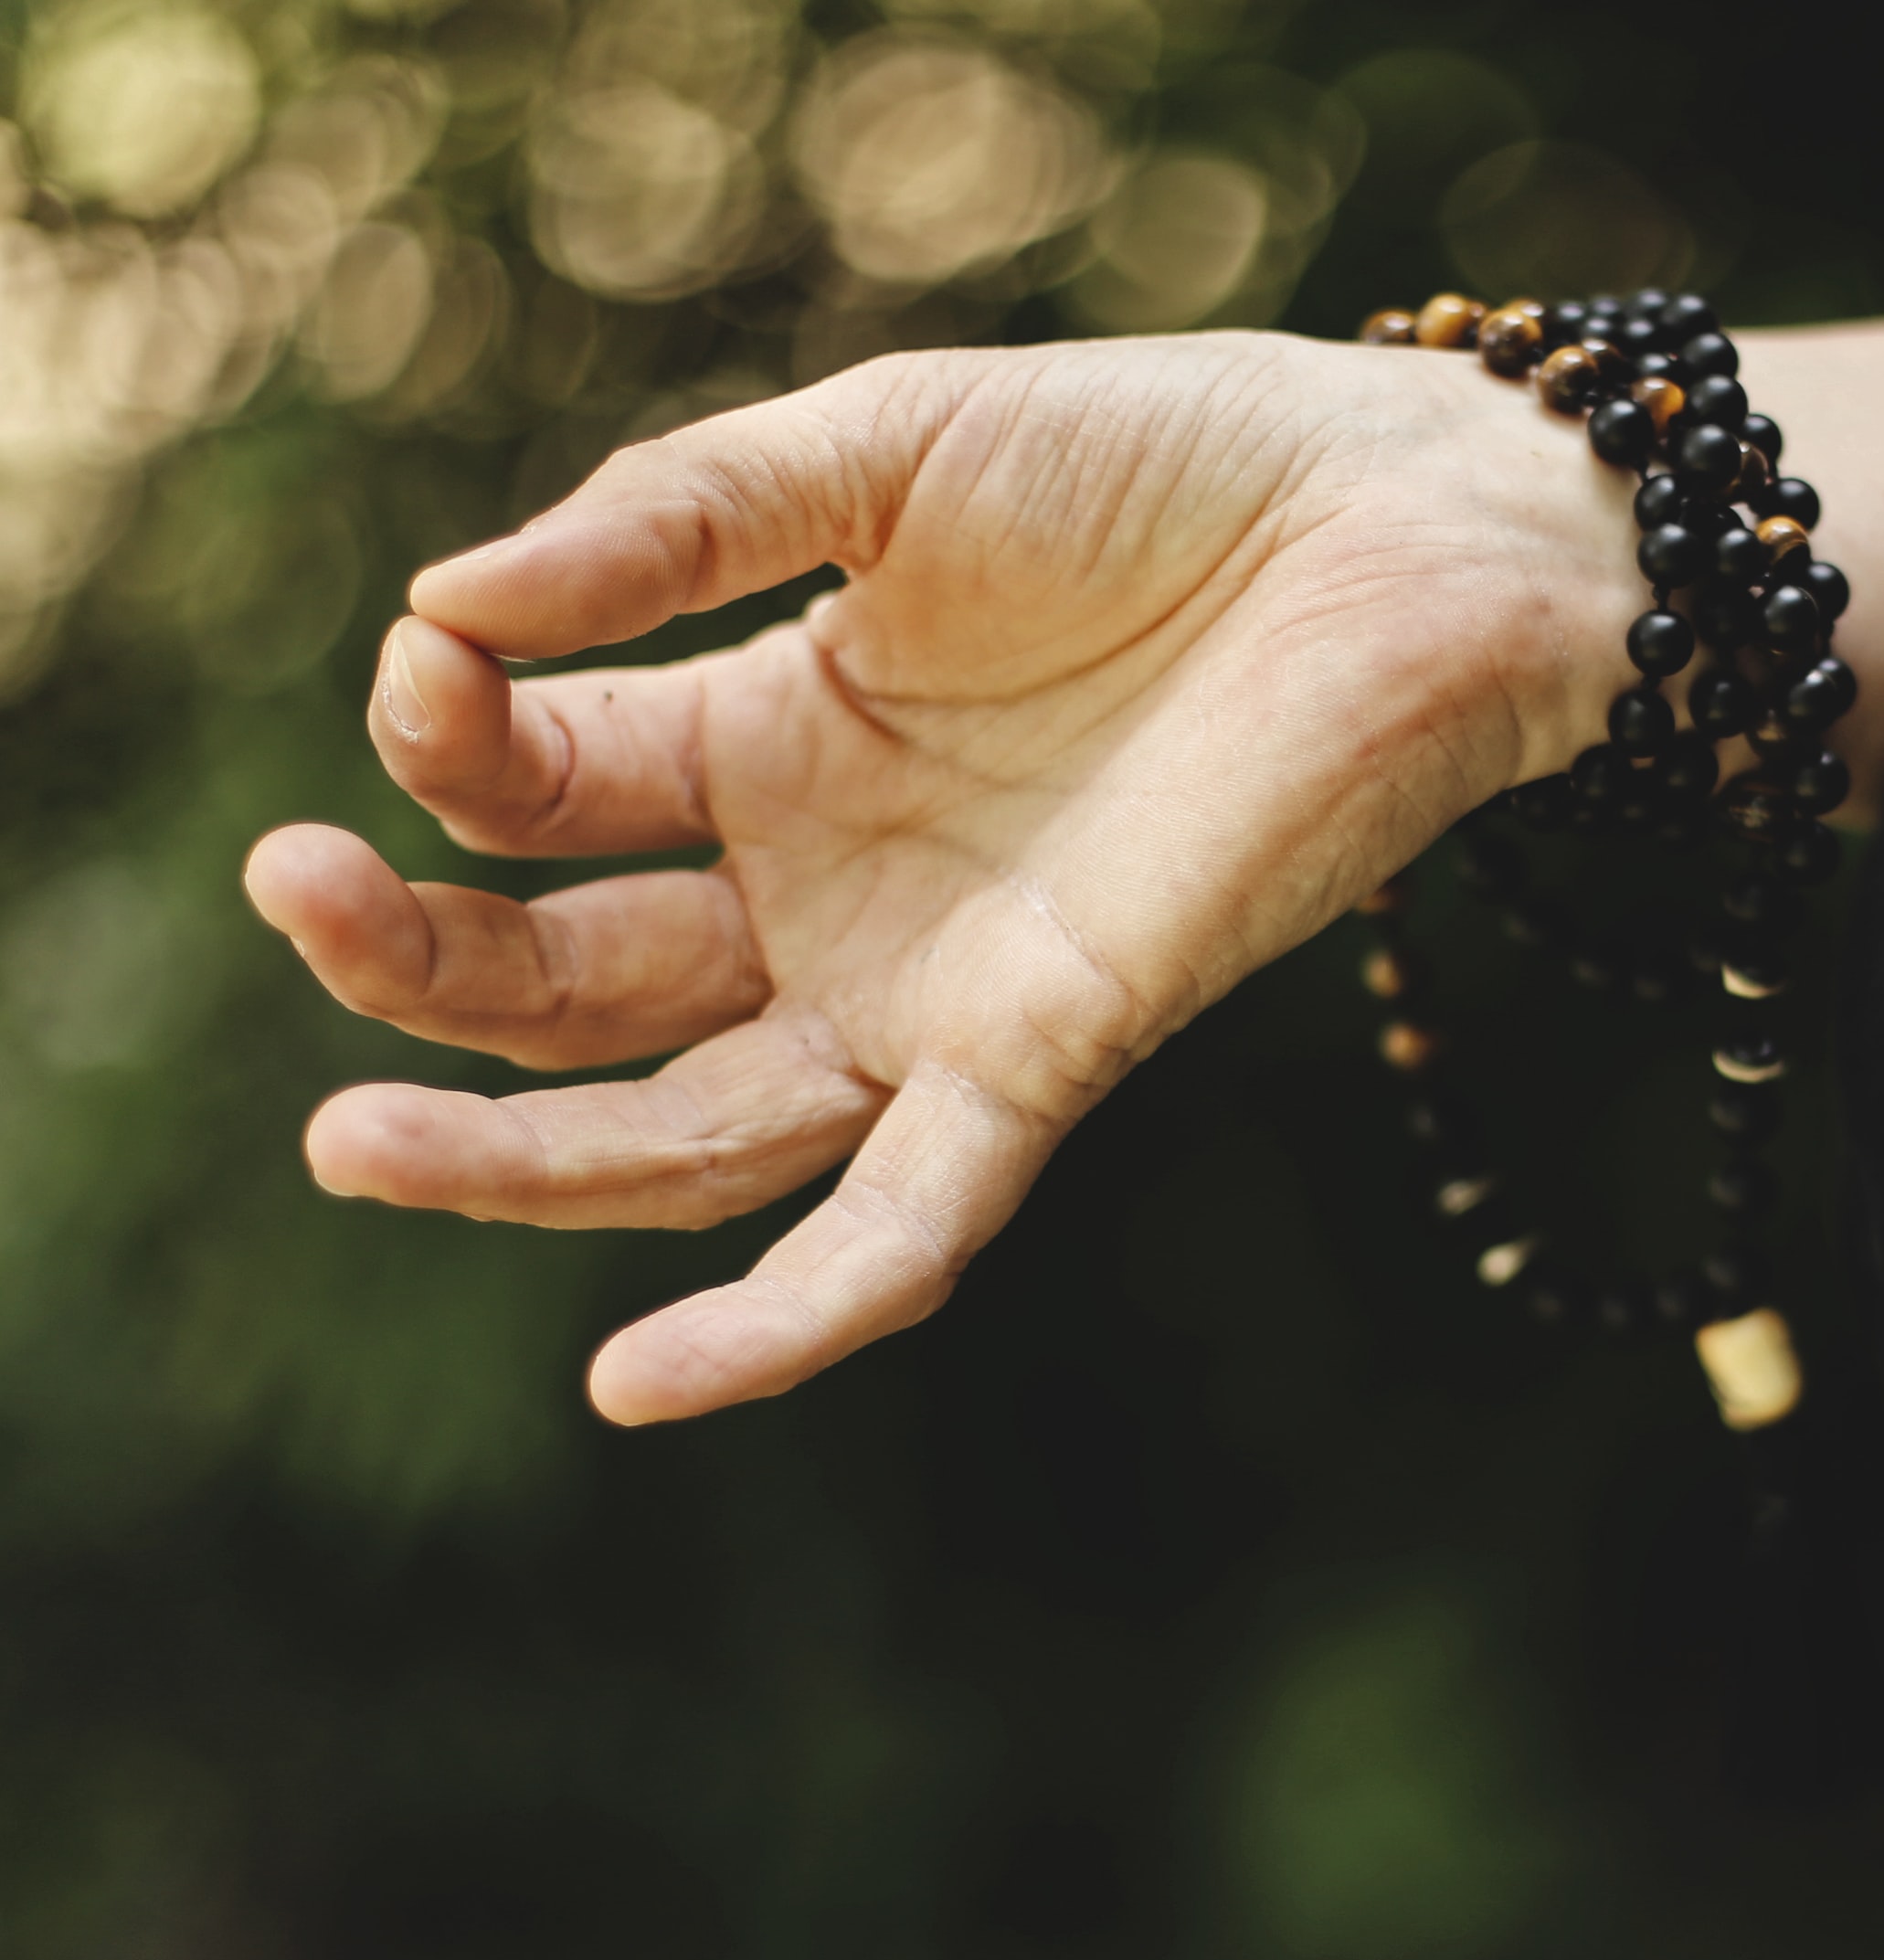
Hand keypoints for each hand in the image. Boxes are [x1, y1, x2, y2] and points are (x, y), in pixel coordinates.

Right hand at [244, 334, 1646, 1423]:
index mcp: (771, 739)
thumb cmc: (1163, 463)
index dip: (456, 745)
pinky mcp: (1047, 1057)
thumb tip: (447, 607)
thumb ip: (674, 524)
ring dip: (518, 1161)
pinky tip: (637, 1387)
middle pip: (576, 987)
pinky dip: (783, 1319)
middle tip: (293, 898)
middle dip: (422, 966)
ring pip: (688, 1133)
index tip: (426, 669)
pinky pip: (900, 1227)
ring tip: (349, 1144)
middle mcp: (833, 890)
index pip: (544, 792)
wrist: (1398, 528)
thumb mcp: (881, 457)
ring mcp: (932, 991)